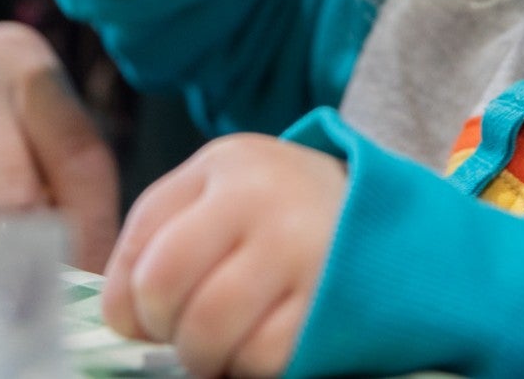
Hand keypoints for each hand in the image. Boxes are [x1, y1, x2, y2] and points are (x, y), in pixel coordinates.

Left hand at [103, 135, 344, 378]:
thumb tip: (123, 316)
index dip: (125, 294)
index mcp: (226, 165)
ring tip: (220, 349)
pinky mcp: (330, 305)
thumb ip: (174, 233)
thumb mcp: (234, 193)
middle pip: (163, 283)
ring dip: (202, 356)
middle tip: (181, 337)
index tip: (138, 320)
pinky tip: (263, 347)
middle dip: (160, 327)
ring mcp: (299, 251)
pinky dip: (250, 366)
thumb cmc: (296, 216)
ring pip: (207, 329)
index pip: (144, 233)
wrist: (399, 230)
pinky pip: (261, 357)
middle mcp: (259, 199)